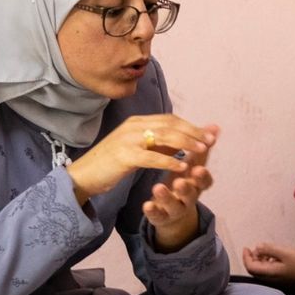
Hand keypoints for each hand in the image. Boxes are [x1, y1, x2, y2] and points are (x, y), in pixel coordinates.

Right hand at [67, 114, 215, 202]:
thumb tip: (188, 138)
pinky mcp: (123, 155)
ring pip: (163, 137)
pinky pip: (151, 157)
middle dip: (193, 132)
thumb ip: (162, 143)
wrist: (83, 175)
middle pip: (170, 125)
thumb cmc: (113, 163)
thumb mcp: (140, 149)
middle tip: (211, 141)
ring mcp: (127, 139)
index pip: (170, 119)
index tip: (210, 134)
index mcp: (137, 122)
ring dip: (186, 143)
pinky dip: (168, 161)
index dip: (191, 126)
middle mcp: (133, 126)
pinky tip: (182, 166)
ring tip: (202, 151)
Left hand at [144, 138, 215, 250]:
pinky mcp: (161, 216)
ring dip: (166, 197)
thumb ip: (202, 148)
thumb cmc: (183, 181)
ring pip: (173, 205)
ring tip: (157, 187)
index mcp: (197, 183)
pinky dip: (153, 210)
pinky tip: (146, 204)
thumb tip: (215, 127)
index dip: (203, 176)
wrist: (172, 210)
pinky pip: (158, 215)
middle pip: (191, 194)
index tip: (199, 168)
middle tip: (179, 180)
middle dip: (186, 187)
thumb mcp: (192, 166)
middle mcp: (189, 197)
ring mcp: (175, 208)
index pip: (205, 181)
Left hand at [241, 242, 294, 282]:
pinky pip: (269, 272)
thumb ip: (269, 249)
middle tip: (256, 248)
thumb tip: (257, 247)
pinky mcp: (281, 279)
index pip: (250, 267)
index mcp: (269, 273)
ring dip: (260, 260)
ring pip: (261, 271)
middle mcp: (270, 279)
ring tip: (266, 251)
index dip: (246, 257)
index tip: (246, 247)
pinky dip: (267, 263)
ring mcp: (276, 280)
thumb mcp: (285, 252)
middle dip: (252, 258)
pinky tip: (275, 257)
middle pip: (254, 270)